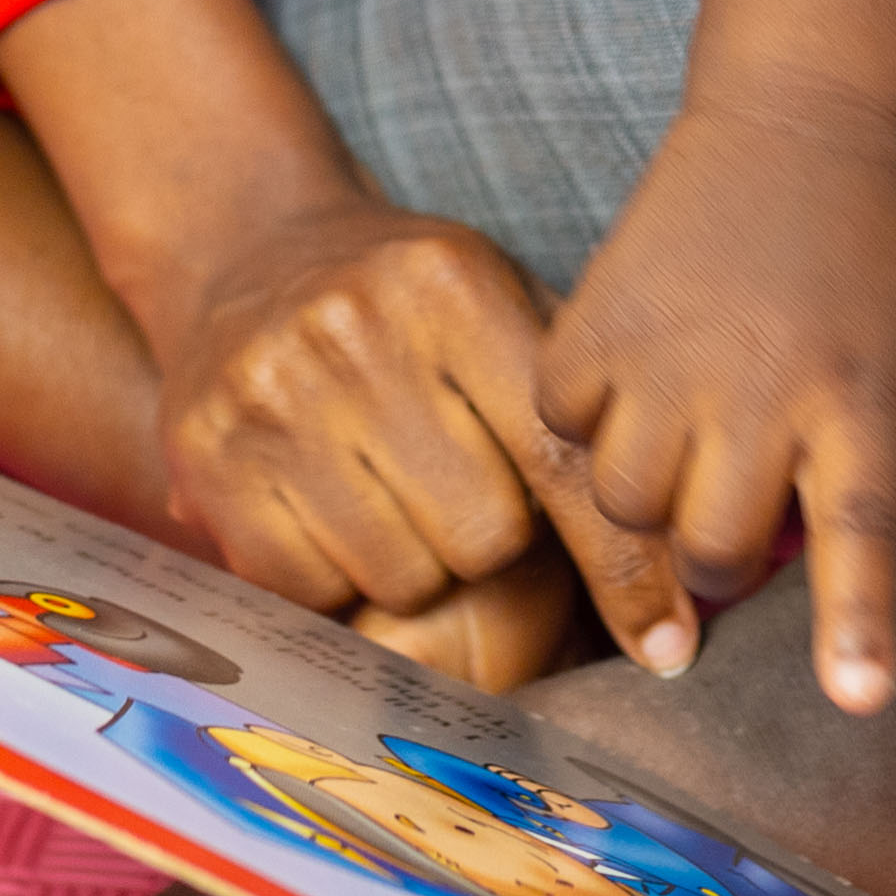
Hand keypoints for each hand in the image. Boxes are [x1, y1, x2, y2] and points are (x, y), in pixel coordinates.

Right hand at [152, 194, 698, 674]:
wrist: (244, 249)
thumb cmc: (408, 305)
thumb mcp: (501, 306)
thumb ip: (581, 414)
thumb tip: (691, 566)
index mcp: (450, 287)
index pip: (561, 461)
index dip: (624, 565)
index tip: (669, 646)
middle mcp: (353, 331)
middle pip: (482, 538)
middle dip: (490, 541)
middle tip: (458, 491)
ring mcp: (268, 393)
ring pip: (401, 576)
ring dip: (415, 563)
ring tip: (388, 492)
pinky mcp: (204, 456)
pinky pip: (310, 590)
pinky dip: (333, 578)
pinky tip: (327, 510)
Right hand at [534, 102, 895, 714]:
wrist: (797, 118)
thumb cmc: (880, 253)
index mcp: (857, 395)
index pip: (861, 528)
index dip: (857, 624)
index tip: (857, 699)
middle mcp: (760, 381)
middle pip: (717, 544)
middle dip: (722, 566)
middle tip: (733, 523)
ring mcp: (668, 350)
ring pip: (624, 504)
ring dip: (647, 511)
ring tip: (678, 461)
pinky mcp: (597, 315)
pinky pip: (559, 425)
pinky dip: (582, 430)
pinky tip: (622, 399)